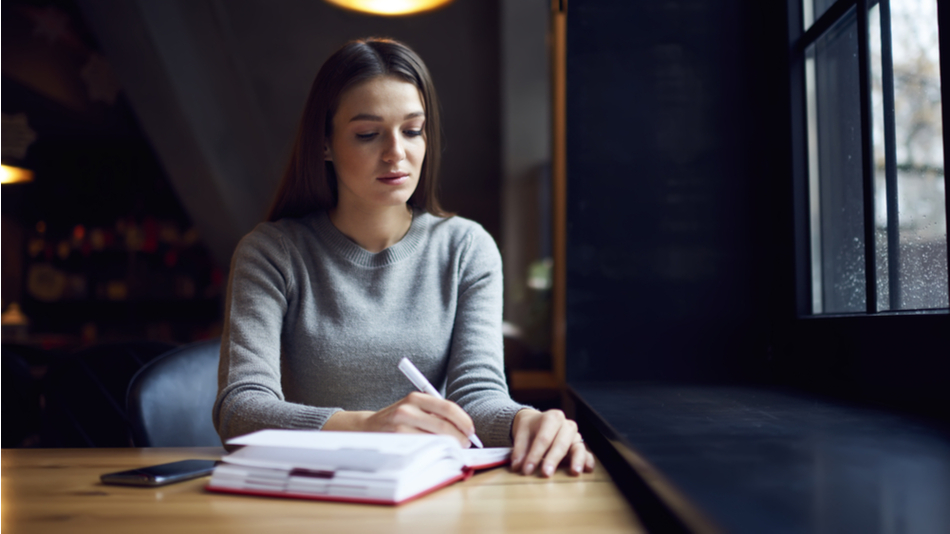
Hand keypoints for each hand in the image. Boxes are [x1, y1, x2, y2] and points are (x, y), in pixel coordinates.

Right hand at [324, 392, 474, 446]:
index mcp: (416, 397)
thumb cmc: (397, 420)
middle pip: (444, 426)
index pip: (448, 408)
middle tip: (466, 444)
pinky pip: (423, 447)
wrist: (366, 428)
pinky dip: (434, 450)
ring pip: (435, 439)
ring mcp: (401, 426)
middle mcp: (408, 409)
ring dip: (449, 446)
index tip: (471, 431)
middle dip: (460, 437)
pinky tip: (437, 452)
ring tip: (453, 448)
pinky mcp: (396, 440)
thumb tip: (463, 428)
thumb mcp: (414, 408)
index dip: (464, 421)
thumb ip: (435, 413)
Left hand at [510, 408, 593, 476]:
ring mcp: (575, 435)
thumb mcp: (521, 433)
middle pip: (560, 443)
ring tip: (575, 472)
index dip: (535, 454)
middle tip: (546, 474)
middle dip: (553, 459)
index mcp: (552, 417)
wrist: (537, 422)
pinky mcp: (579, 446)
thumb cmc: (530, 428)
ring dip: (576, 460)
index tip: (526, 470)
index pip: (543, 438)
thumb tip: (517, 466)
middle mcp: (566, 425)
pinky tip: (588, 469)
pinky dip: (587, 461)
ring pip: (577, 447)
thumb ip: (519, 449)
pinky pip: (586, 452)